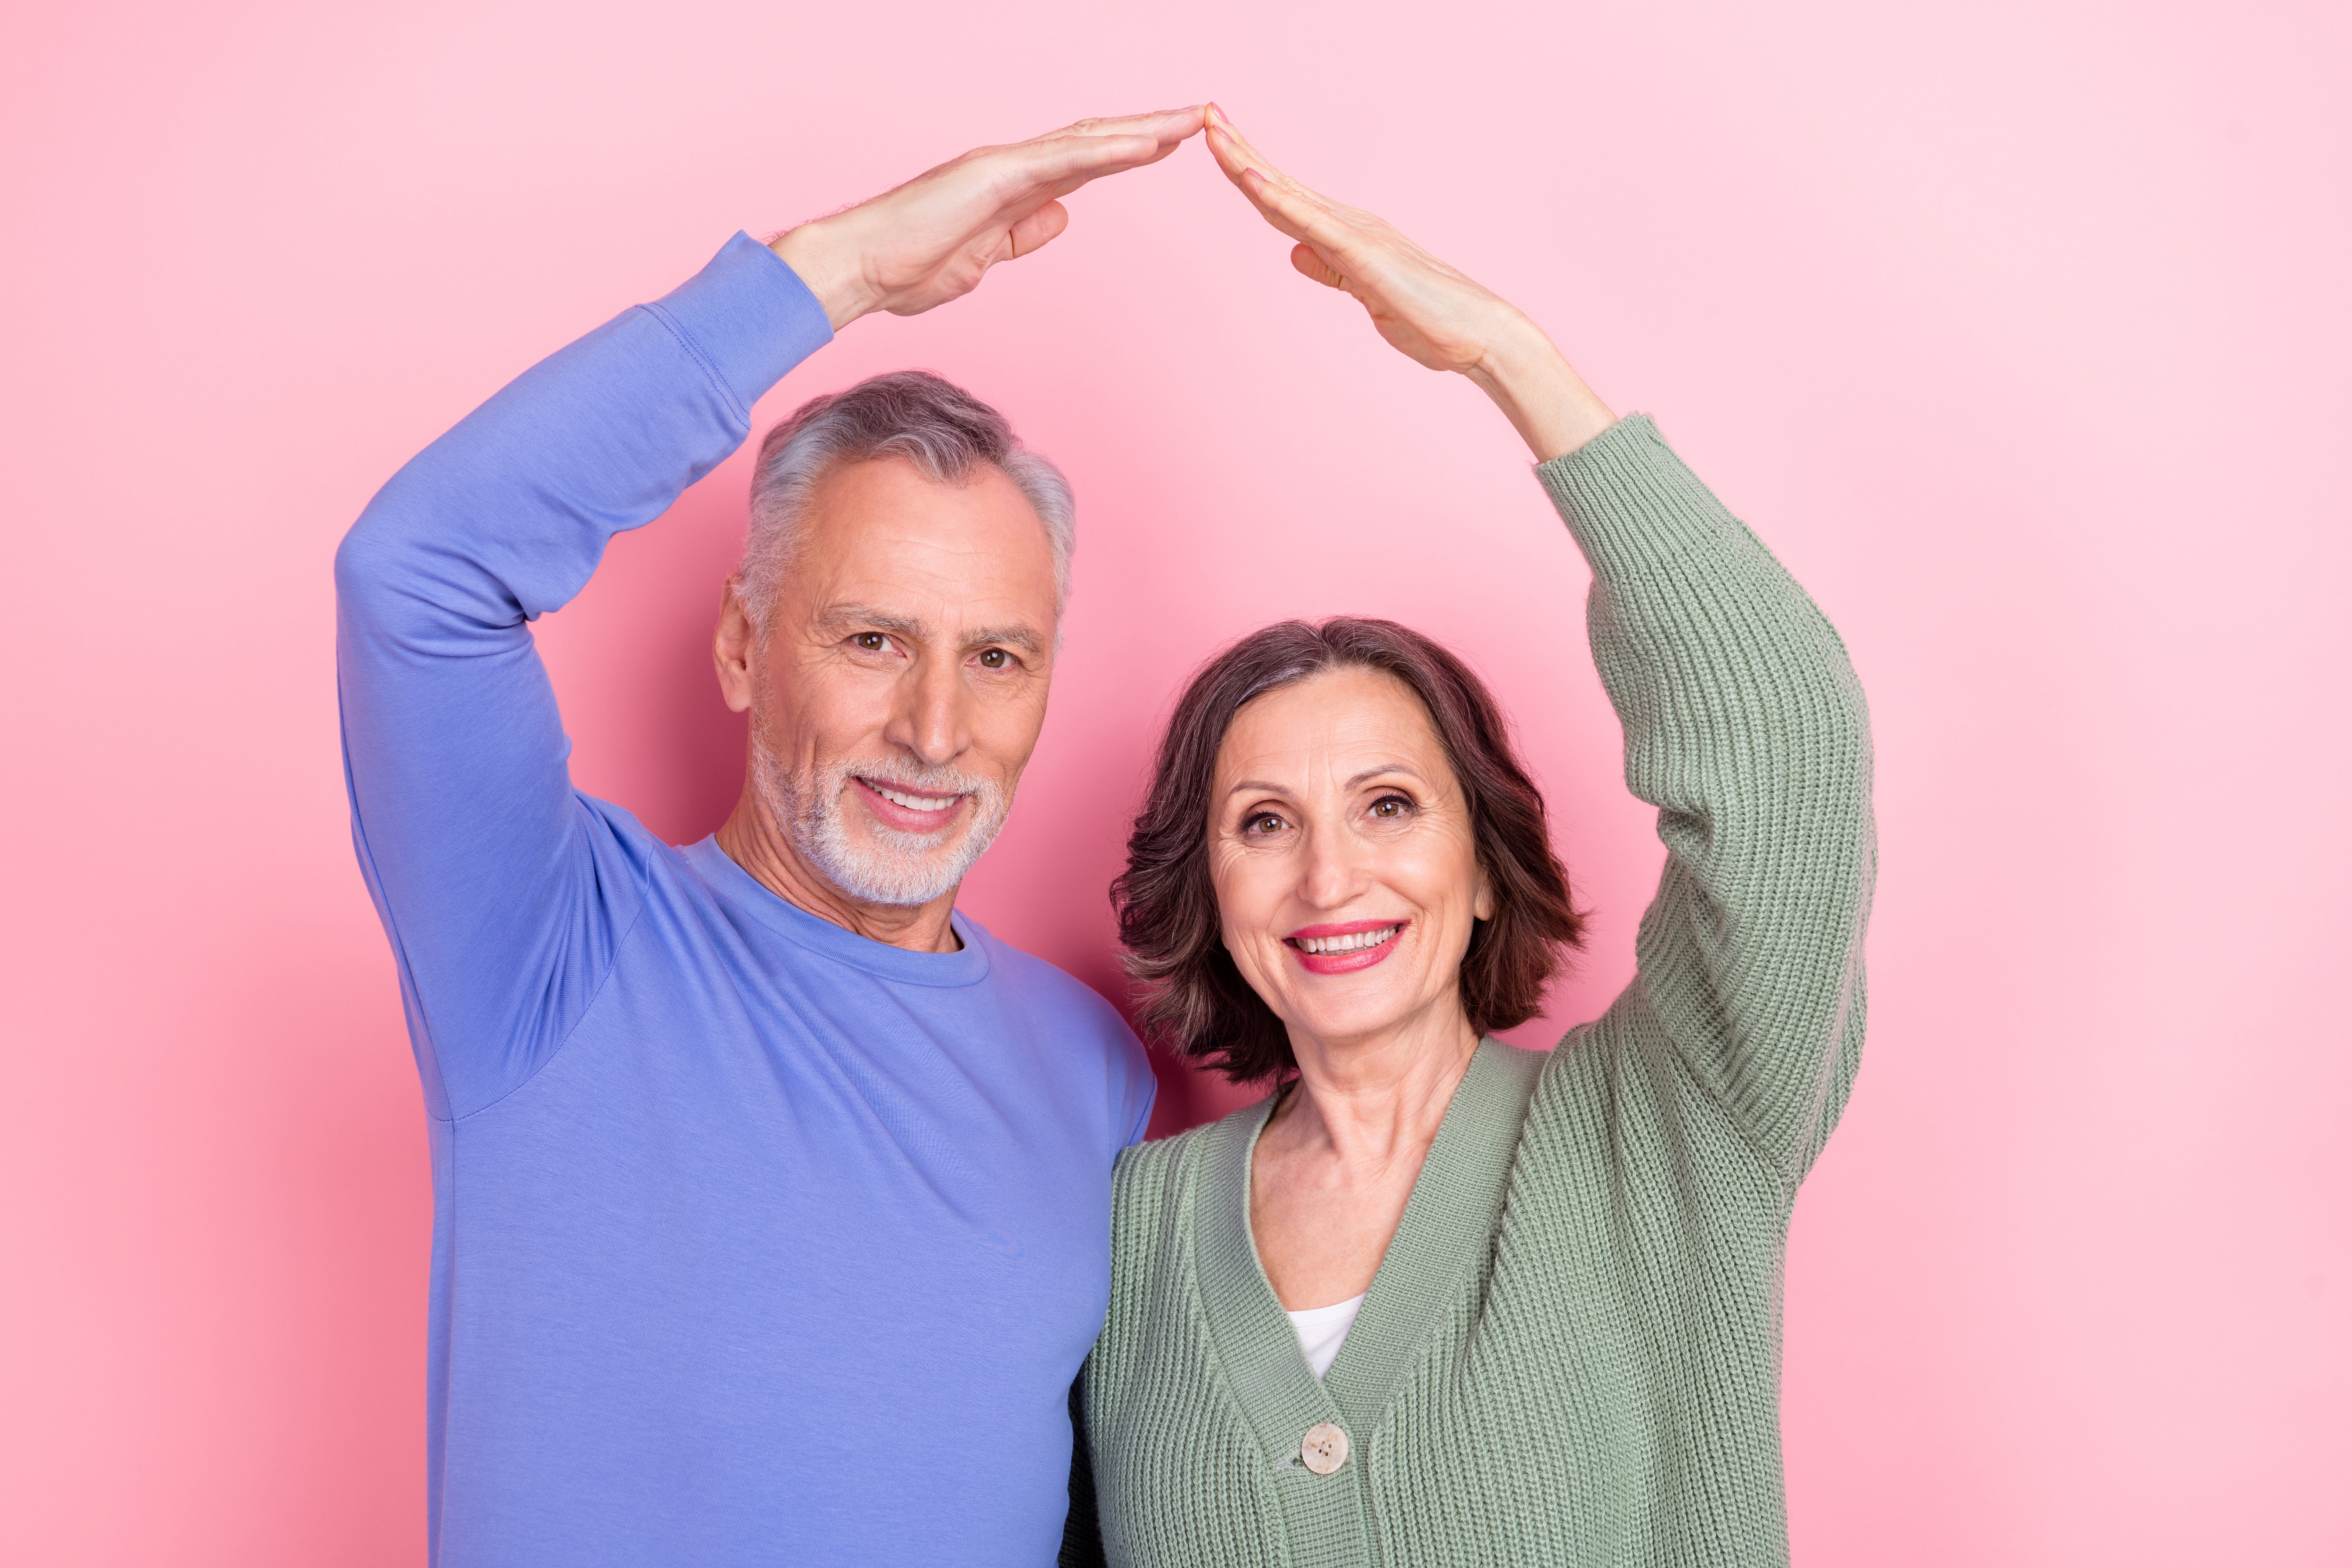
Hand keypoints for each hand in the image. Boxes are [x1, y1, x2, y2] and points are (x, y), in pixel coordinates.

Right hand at [773, 108, 1205, 330]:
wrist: (862, 270)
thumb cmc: (908, 268)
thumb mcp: (984, 259)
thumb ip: (1021, 236)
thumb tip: (1059, 218)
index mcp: (1012, 189)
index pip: (1085, 164)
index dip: (1130, 152)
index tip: (1172, 145)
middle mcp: (1011, 167)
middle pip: (1095, 141)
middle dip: (1149, 129)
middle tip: (1200, 117)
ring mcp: (1003, 166)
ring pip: (1087, 139)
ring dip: (1142, 129)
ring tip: (1191, 119)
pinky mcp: (993, 175)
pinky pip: (1061, 158)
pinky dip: (1106, 149)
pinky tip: (1146, 143)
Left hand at [1201, 104, 1615, 461]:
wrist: (1479, 337)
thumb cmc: (1430, 322)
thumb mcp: (1365, 297)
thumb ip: (1331, 272)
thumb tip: (1294, 253)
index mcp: (1347, 235)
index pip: (1284, 201)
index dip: (1248, 172)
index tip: (1218, 144)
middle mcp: (1349, 224)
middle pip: (1280, 185)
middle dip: (1239, 151)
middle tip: (1204, 115)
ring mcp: (1356, 236)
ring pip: (1288, 194)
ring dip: (1248, 162)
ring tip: (1213, 130)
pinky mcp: (1363, 257)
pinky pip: (1312, 223)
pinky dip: (1279, 199)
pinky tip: (1250, 178)